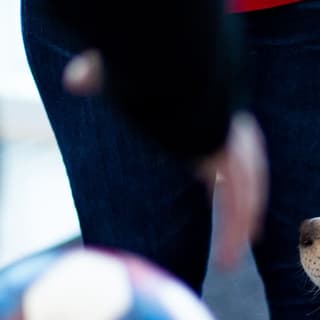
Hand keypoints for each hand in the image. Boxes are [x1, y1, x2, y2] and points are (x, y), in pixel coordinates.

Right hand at [62, 52, 267, 269]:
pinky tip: (232, 254)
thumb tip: (72, 79)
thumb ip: (100, 77)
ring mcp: (233, 144)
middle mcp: (227, 128)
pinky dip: (234, 229)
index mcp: (208, 109)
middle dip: (247, 201)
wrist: (169, 61)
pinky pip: (237, 202)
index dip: (225, 168)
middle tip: (248, 231)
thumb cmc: (146, 62)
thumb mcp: (122, 75)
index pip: (223, 144)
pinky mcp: (229, 160)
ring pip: (244, 194)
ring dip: (240, 226)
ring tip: (231, 258)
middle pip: (245, 173)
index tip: (220, 185)